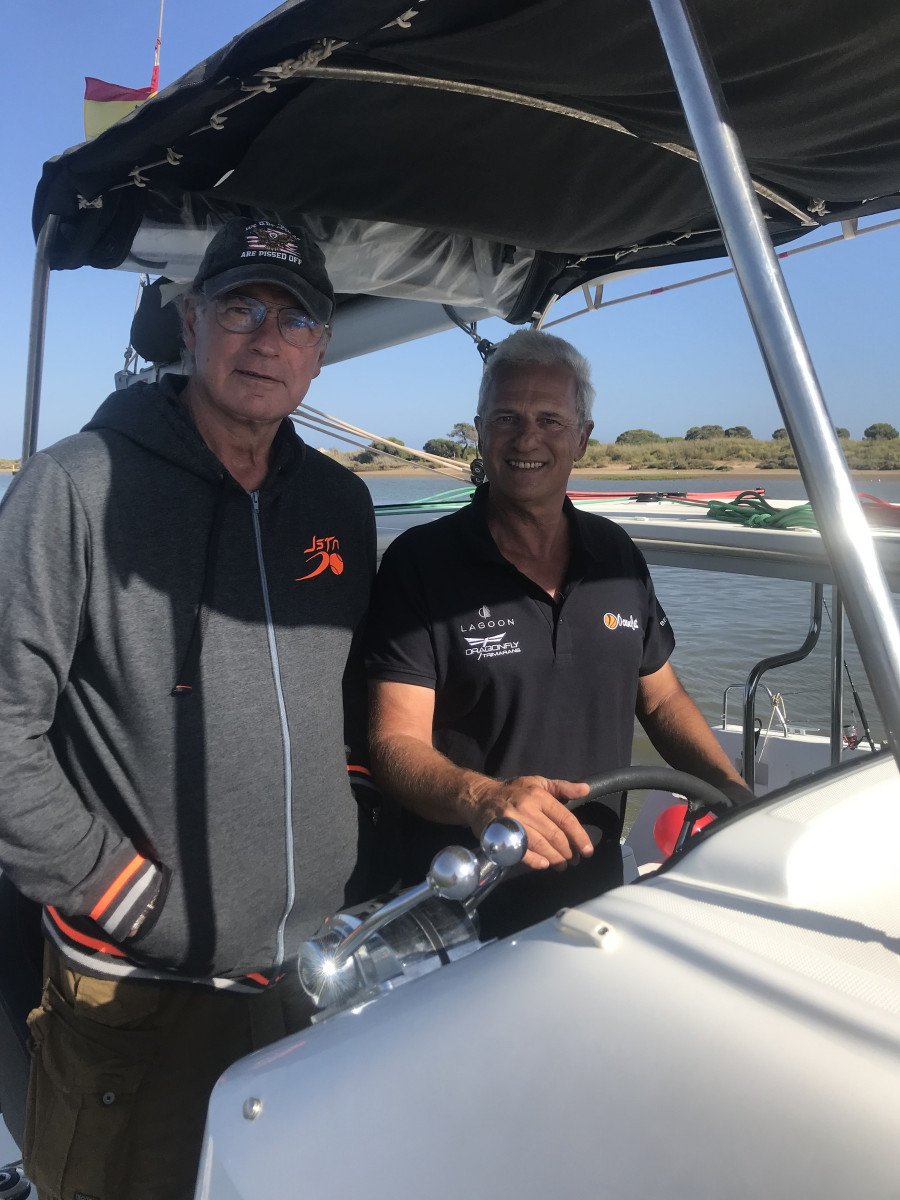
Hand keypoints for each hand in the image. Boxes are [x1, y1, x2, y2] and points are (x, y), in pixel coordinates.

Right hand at [470, 776, 593, 870]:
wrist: (479, 797)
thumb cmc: (512, 791)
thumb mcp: (538, 782)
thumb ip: (562, 787)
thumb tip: (585, 790)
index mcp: (539, 796)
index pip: (565, 819)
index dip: (579, 836)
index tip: (587, 850)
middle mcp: (527, 808)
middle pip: (554, 835)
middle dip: (568, 851)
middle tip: (574, 860)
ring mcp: (513, 823)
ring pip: (540, 845)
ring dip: (555, 858)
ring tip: (562, 864)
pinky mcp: (500, 835)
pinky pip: (521, 851)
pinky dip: (534, 860)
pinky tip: (544, 864)